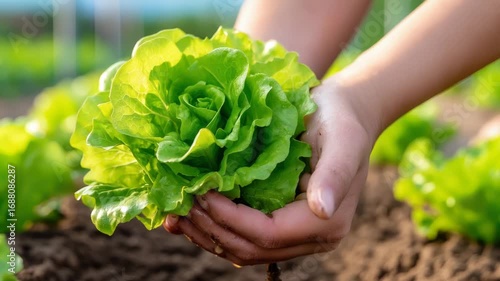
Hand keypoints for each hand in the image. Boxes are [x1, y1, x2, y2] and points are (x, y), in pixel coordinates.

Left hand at [164, 77, 375, 264]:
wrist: (342, 113)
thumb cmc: (341, 119)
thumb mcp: (342, 139)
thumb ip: (334, 174)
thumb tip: (322, 210)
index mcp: (327, 222)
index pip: (269, 234)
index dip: (231, 220)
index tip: (203, 196)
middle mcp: (313, 237)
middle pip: (253, 249)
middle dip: (213, 230)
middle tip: (182, 206)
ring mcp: (296, 234)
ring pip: (245, 249)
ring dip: (209, 236)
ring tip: (177, 217)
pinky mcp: (282, 222)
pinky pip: (246, 237)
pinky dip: (216, 230)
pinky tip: (191, 219)